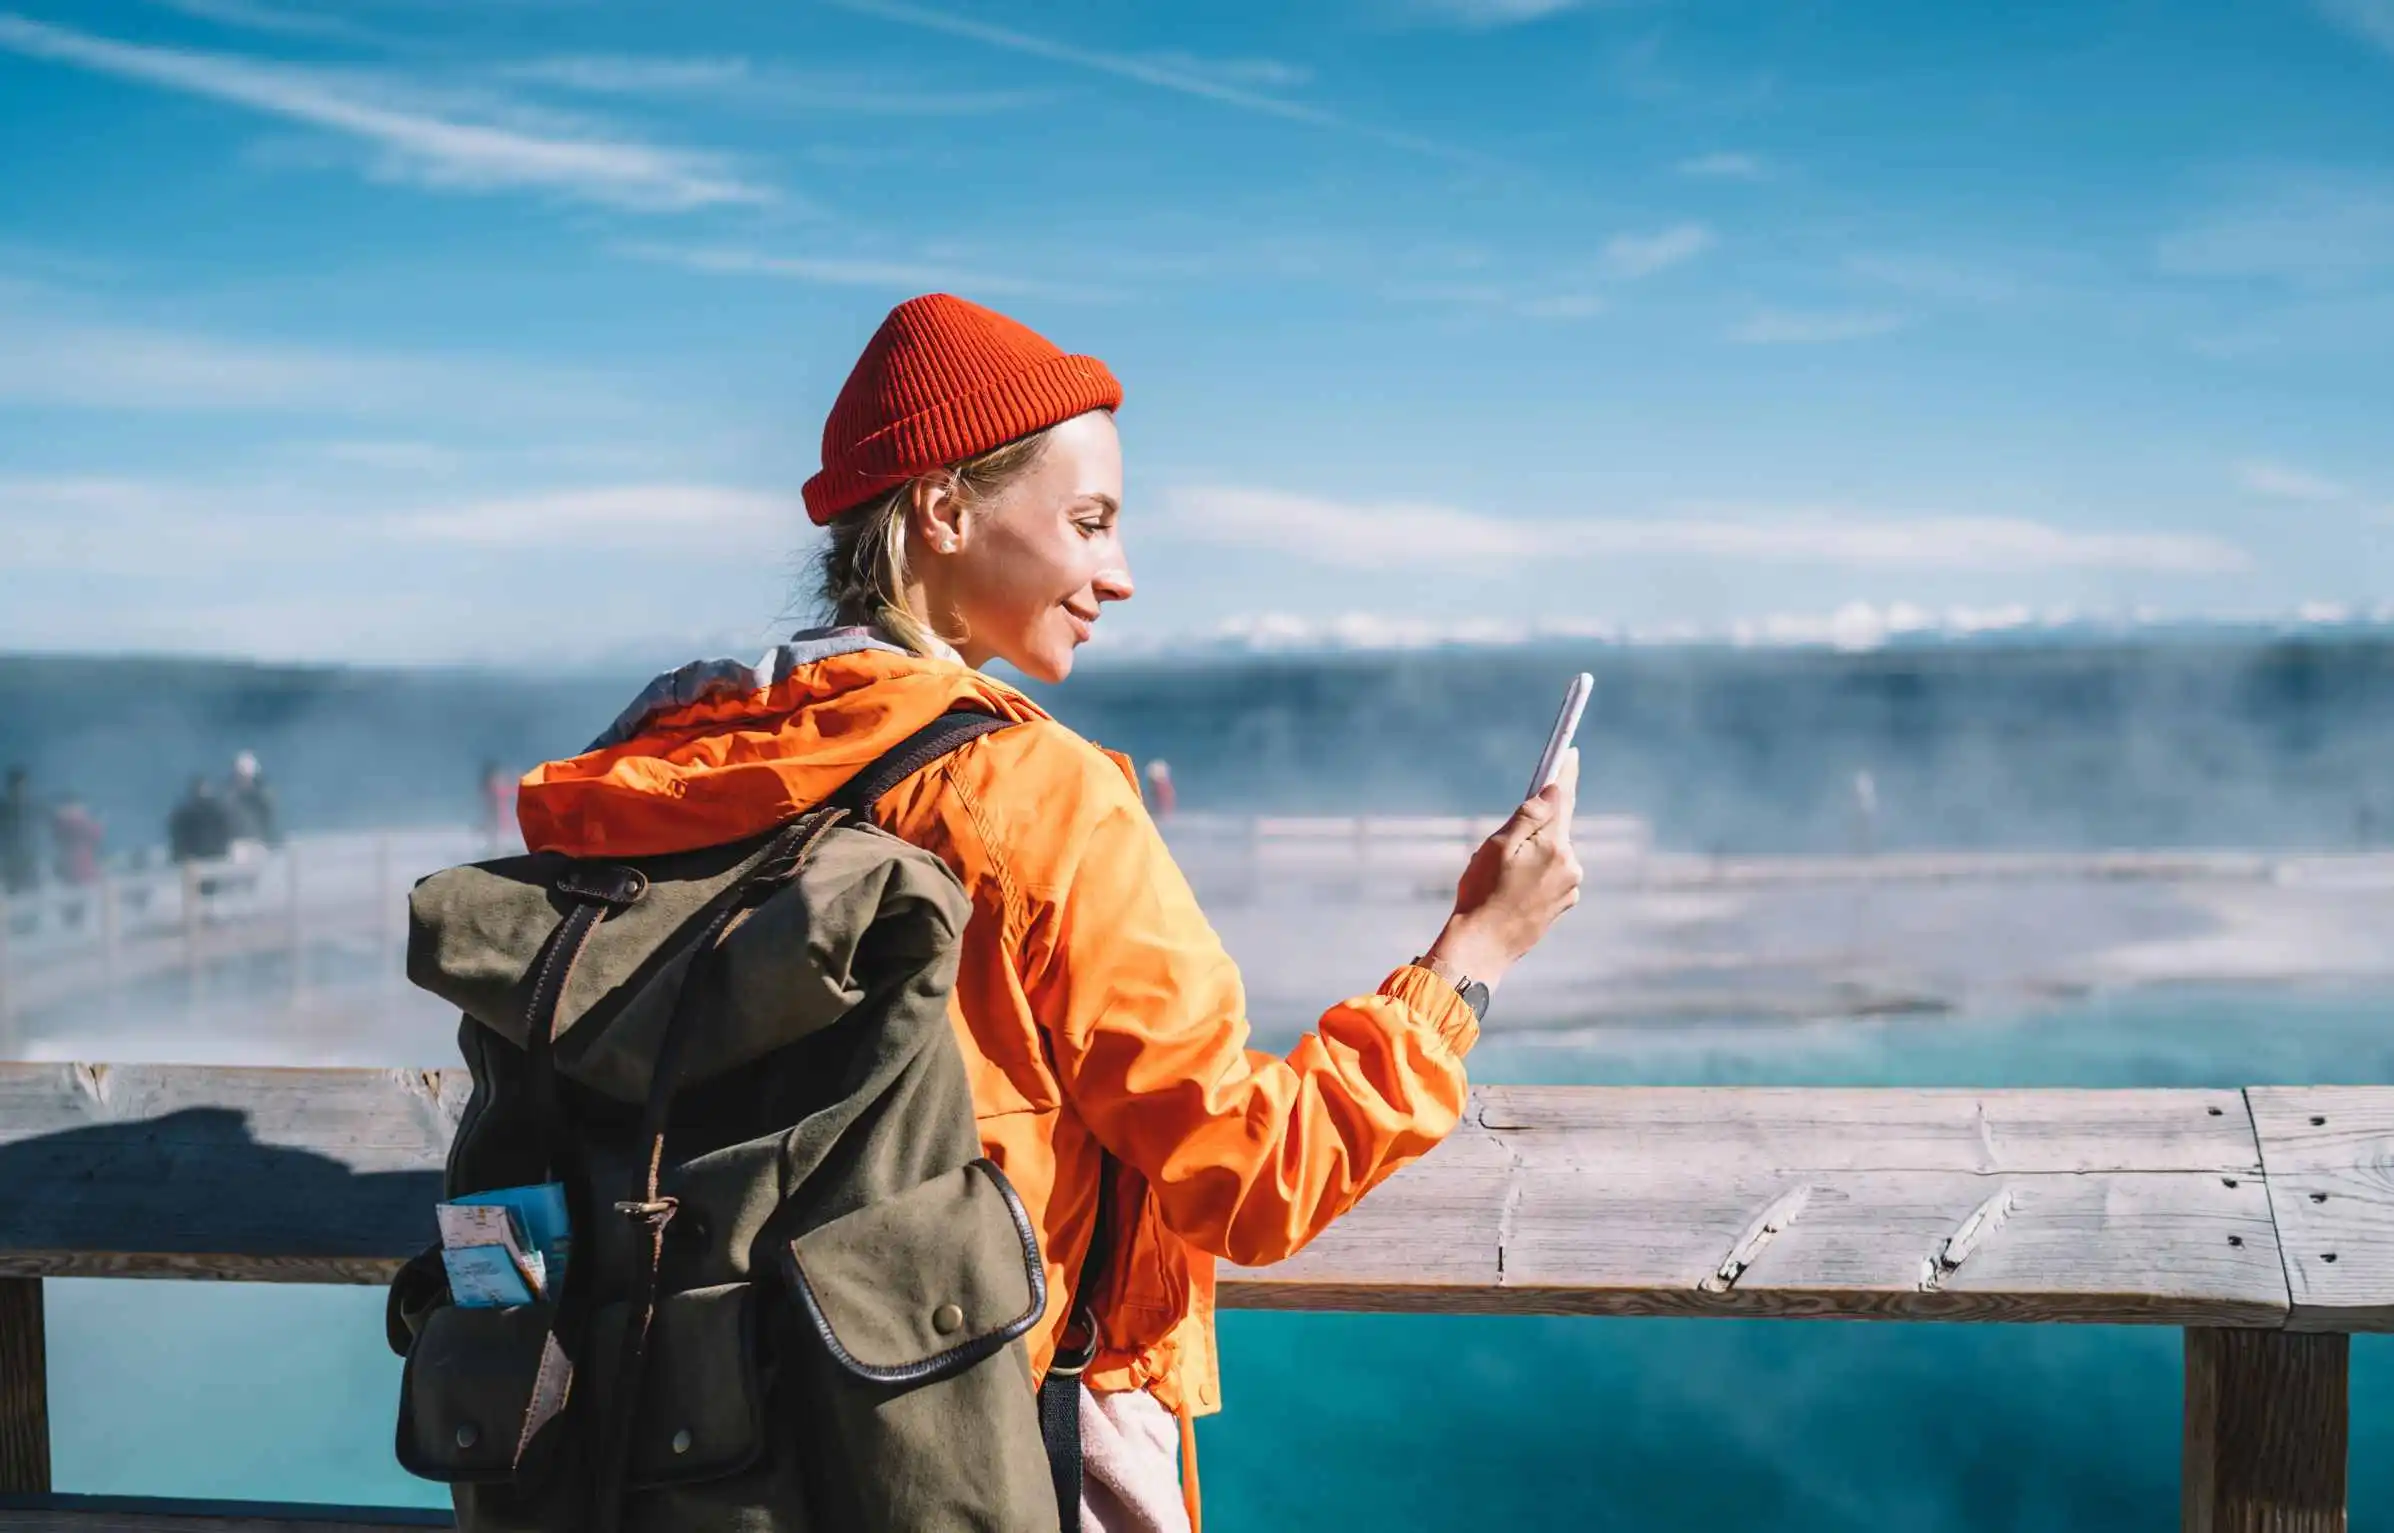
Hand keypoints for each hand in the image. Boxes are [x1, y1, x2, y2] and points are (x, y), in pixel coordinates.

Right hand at [1425, 749, 1583, 990]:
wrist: (1482, 947)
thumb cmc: (1482, 894)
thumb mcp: (1497, 846)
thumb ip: (1528, 816)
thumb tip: (1553, 791)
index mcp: (1555, 845)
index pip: (1563, 799)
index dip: (1565, 775)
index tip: (1570, 753)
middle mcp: (1570, 864)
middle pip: (1556, 828)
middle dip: (1533, 828)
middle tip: (1501, 848)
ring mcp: (1570, 886)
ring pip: (1552, 853)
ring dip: (1532, 854)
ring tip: (1501, 877)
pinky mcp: (1563, 904)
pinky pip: (1551, 876)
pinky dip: (1535, 875)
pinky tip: (1511, 891)